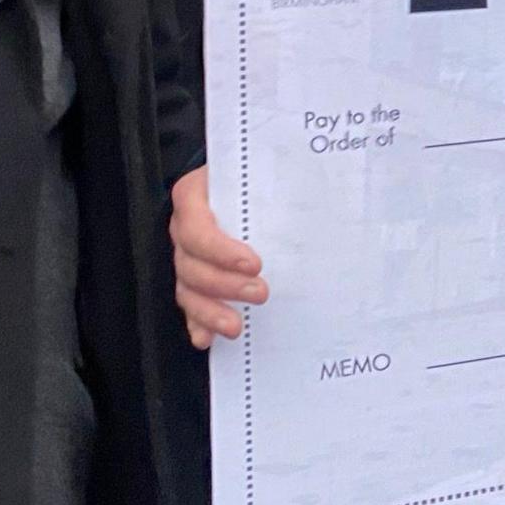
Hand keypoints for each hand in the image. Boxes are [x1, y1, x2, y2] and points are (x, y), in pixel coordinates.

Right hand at [171, 166, 267, 348]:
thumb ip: (280, 178)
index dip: (220, 250)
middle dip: (224, 284)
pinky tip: (207, 338)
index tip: (254, 264)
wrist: (248, 177)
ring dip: (210, 310)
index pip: (196, 227)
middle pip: (190, 263)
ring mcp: (186, 254)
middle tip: (260, 293)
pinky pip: (190, 303)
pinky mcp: (194, 276)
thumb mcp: (266, 167)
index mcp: (194, 195)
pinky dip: (198, 322)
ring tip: (236, 326)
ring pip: (187, 288)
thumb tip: (319, 189)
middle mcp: (184, 226)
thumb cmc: (259, 173)